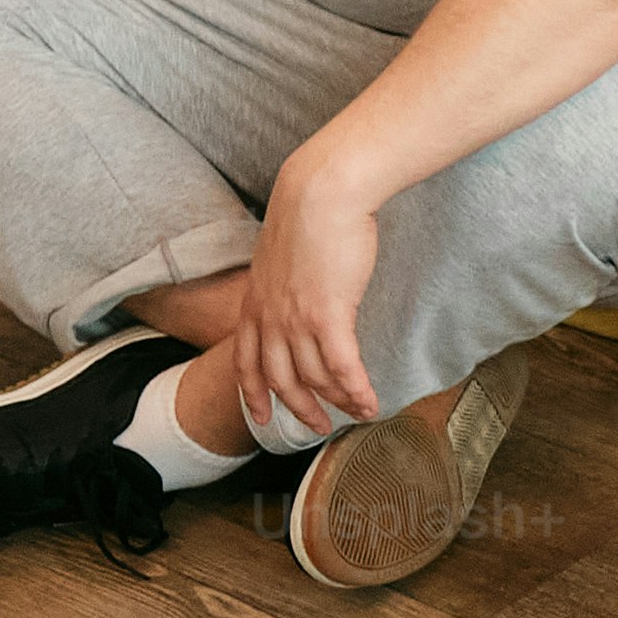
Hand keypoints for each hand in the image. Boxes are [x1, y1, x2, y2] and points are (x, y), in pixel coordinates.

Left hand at [241, 159, 383, 436]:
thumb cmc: (309, 212)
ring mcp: (297, 318)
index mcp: (255, 302)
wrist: (321, 191)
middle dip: (299, 408)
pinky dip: (357, 389)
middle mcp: (271, 317)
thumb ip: (283, 281)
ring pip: (314, 377)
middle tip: (318, 426)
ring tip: (357, 412)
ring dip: (337, 401)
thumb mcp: (281, 254)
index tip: (262, 415)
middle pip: (280, 379)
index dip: (253, 394)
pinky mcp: (329, 313)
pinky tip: (371, 403)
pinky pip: (343, 366)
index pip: (245, 361)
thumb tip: (298, 292)